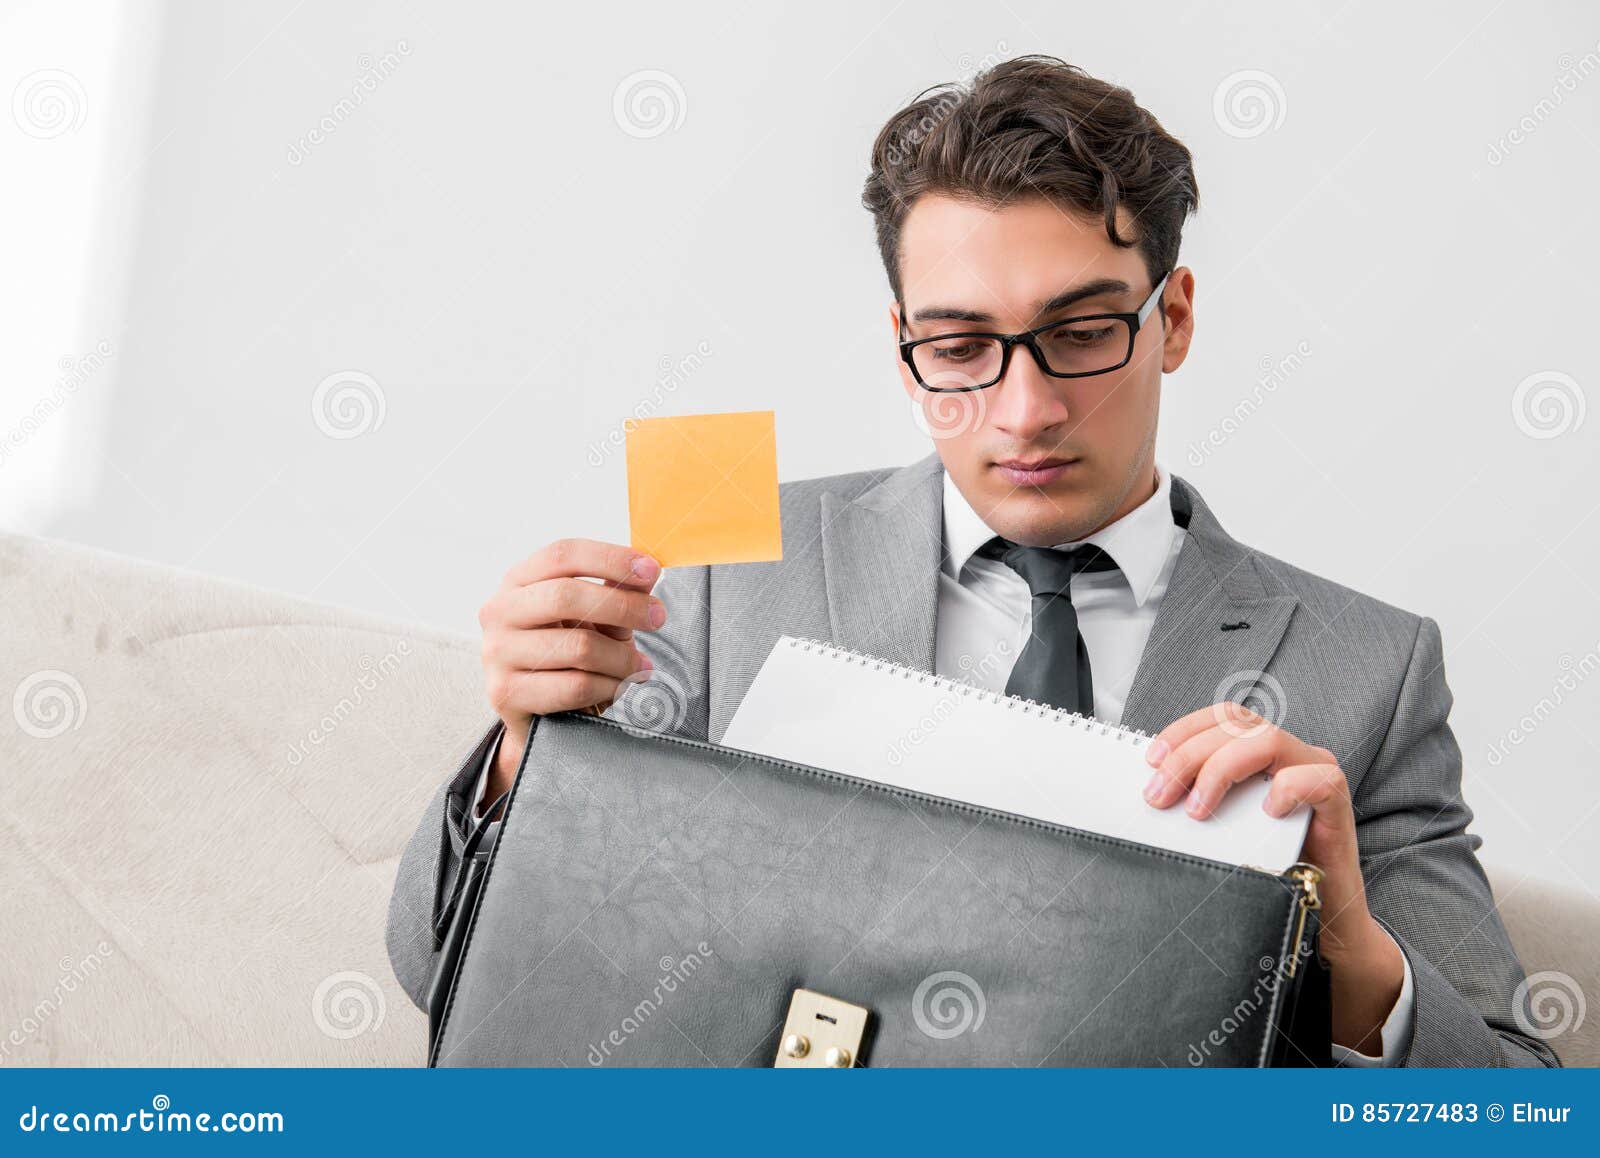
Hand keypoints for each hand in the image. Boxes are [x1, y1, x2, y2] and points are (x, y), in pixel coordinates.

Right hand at [477, 539, 664, 802]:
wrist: (536, 714)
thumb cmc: (567, 655)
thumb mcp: (589, 618)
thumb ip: (610, 595)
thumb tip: (644, 574)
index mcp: (518, 580)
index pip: (563, 555)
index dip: (610, 559)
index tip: (652, 571)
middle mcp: (499, 611)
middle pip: (566, 596)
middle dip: (624, 605)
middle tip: (658, 617)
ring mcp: (497, 652)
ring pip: (578, 647)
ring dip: (622, 658)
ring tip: (640, 666)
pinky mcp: (506, 692)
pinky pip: (575, 686)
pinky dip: (610, 686)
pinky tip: (620, 686)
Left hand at [1142, 702, 1404, 1054]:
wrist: (1318, 917)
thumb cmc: (1269, 869)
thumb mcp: (1224, 828)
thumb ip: (1201, 800)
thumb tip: (1154, 792)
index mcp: (1261, 753)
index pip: (1223, 717)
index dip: (1184, 730)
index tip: (1152, 761)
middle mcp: (1290, 754)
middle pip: (1237, 726)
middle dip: (1189, 756)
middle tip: (1160, 796)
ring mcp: (1316, 772)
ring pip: (1268, 740)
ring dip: (1221, 770)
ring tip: (1198, 810)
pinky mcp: (1338, 802)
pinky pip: (1316, 778)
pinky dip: (1286, 789)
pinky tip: (1267, 813)